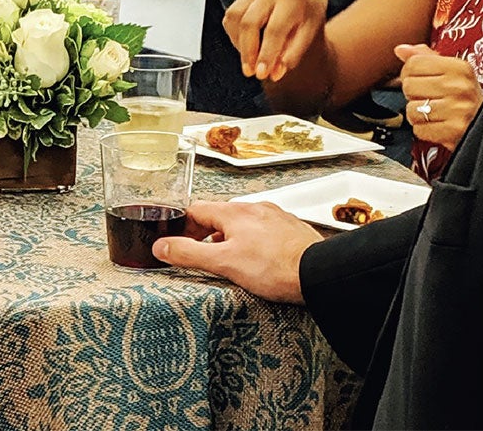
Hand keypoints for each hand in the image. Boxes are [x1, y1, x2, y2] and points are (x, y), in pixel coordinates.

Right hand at [151, 199, 318, 301]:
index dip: (181, 226)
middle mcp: (255, 208)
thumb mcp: (224, 263)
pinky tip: (256, 259)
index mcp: (234, 212)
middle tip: (198, 253)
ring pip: (242, 223)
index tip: (176, 241)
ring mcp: (275, 218)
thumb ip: (189, 253)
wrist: (320, 273)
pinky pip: (262, 231)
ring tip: (225, 259)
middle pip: (219, 215)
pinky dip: (252, 241)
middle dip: (204, 233)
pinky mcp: (290, 230)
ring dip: (229, 237)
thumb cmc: (276, 268)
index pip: (196, 210)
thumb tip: (162, 246)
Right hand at [223, 0, 328, 81]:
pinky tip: (246, 45)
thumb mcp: (309, 34)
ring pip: (235, 18)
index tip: (262, 73)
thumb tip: (275, 73)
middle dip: (247, 51)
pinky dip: (234, 35)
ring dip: (238, 43)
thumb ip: (292, 54)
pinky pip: (230, 17)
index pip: (274, 30)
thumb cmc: (307, 15)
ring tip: (250, 58)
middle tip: (250, 72)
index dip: (266, 54)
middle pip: (249, 23)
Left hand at [395, 44, 482, 149]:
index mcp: (459, 68)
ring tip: (434, 112)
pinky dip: (424, 130)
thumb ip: (427, 58)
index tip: (418, 79)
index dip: (409, 73)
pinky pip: (419, 129)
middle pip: (409, 86)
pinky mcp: (454, 131)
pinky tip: (437, 124)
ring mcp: (458, 110)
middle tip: (429, 98)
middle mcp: (460, 87)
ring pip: (412, 109)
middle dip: (414, 94)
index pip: (414, 63)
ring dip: (418, 114)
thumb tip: (401, 50)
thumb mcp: (454, 72)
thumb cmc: (468, 98)